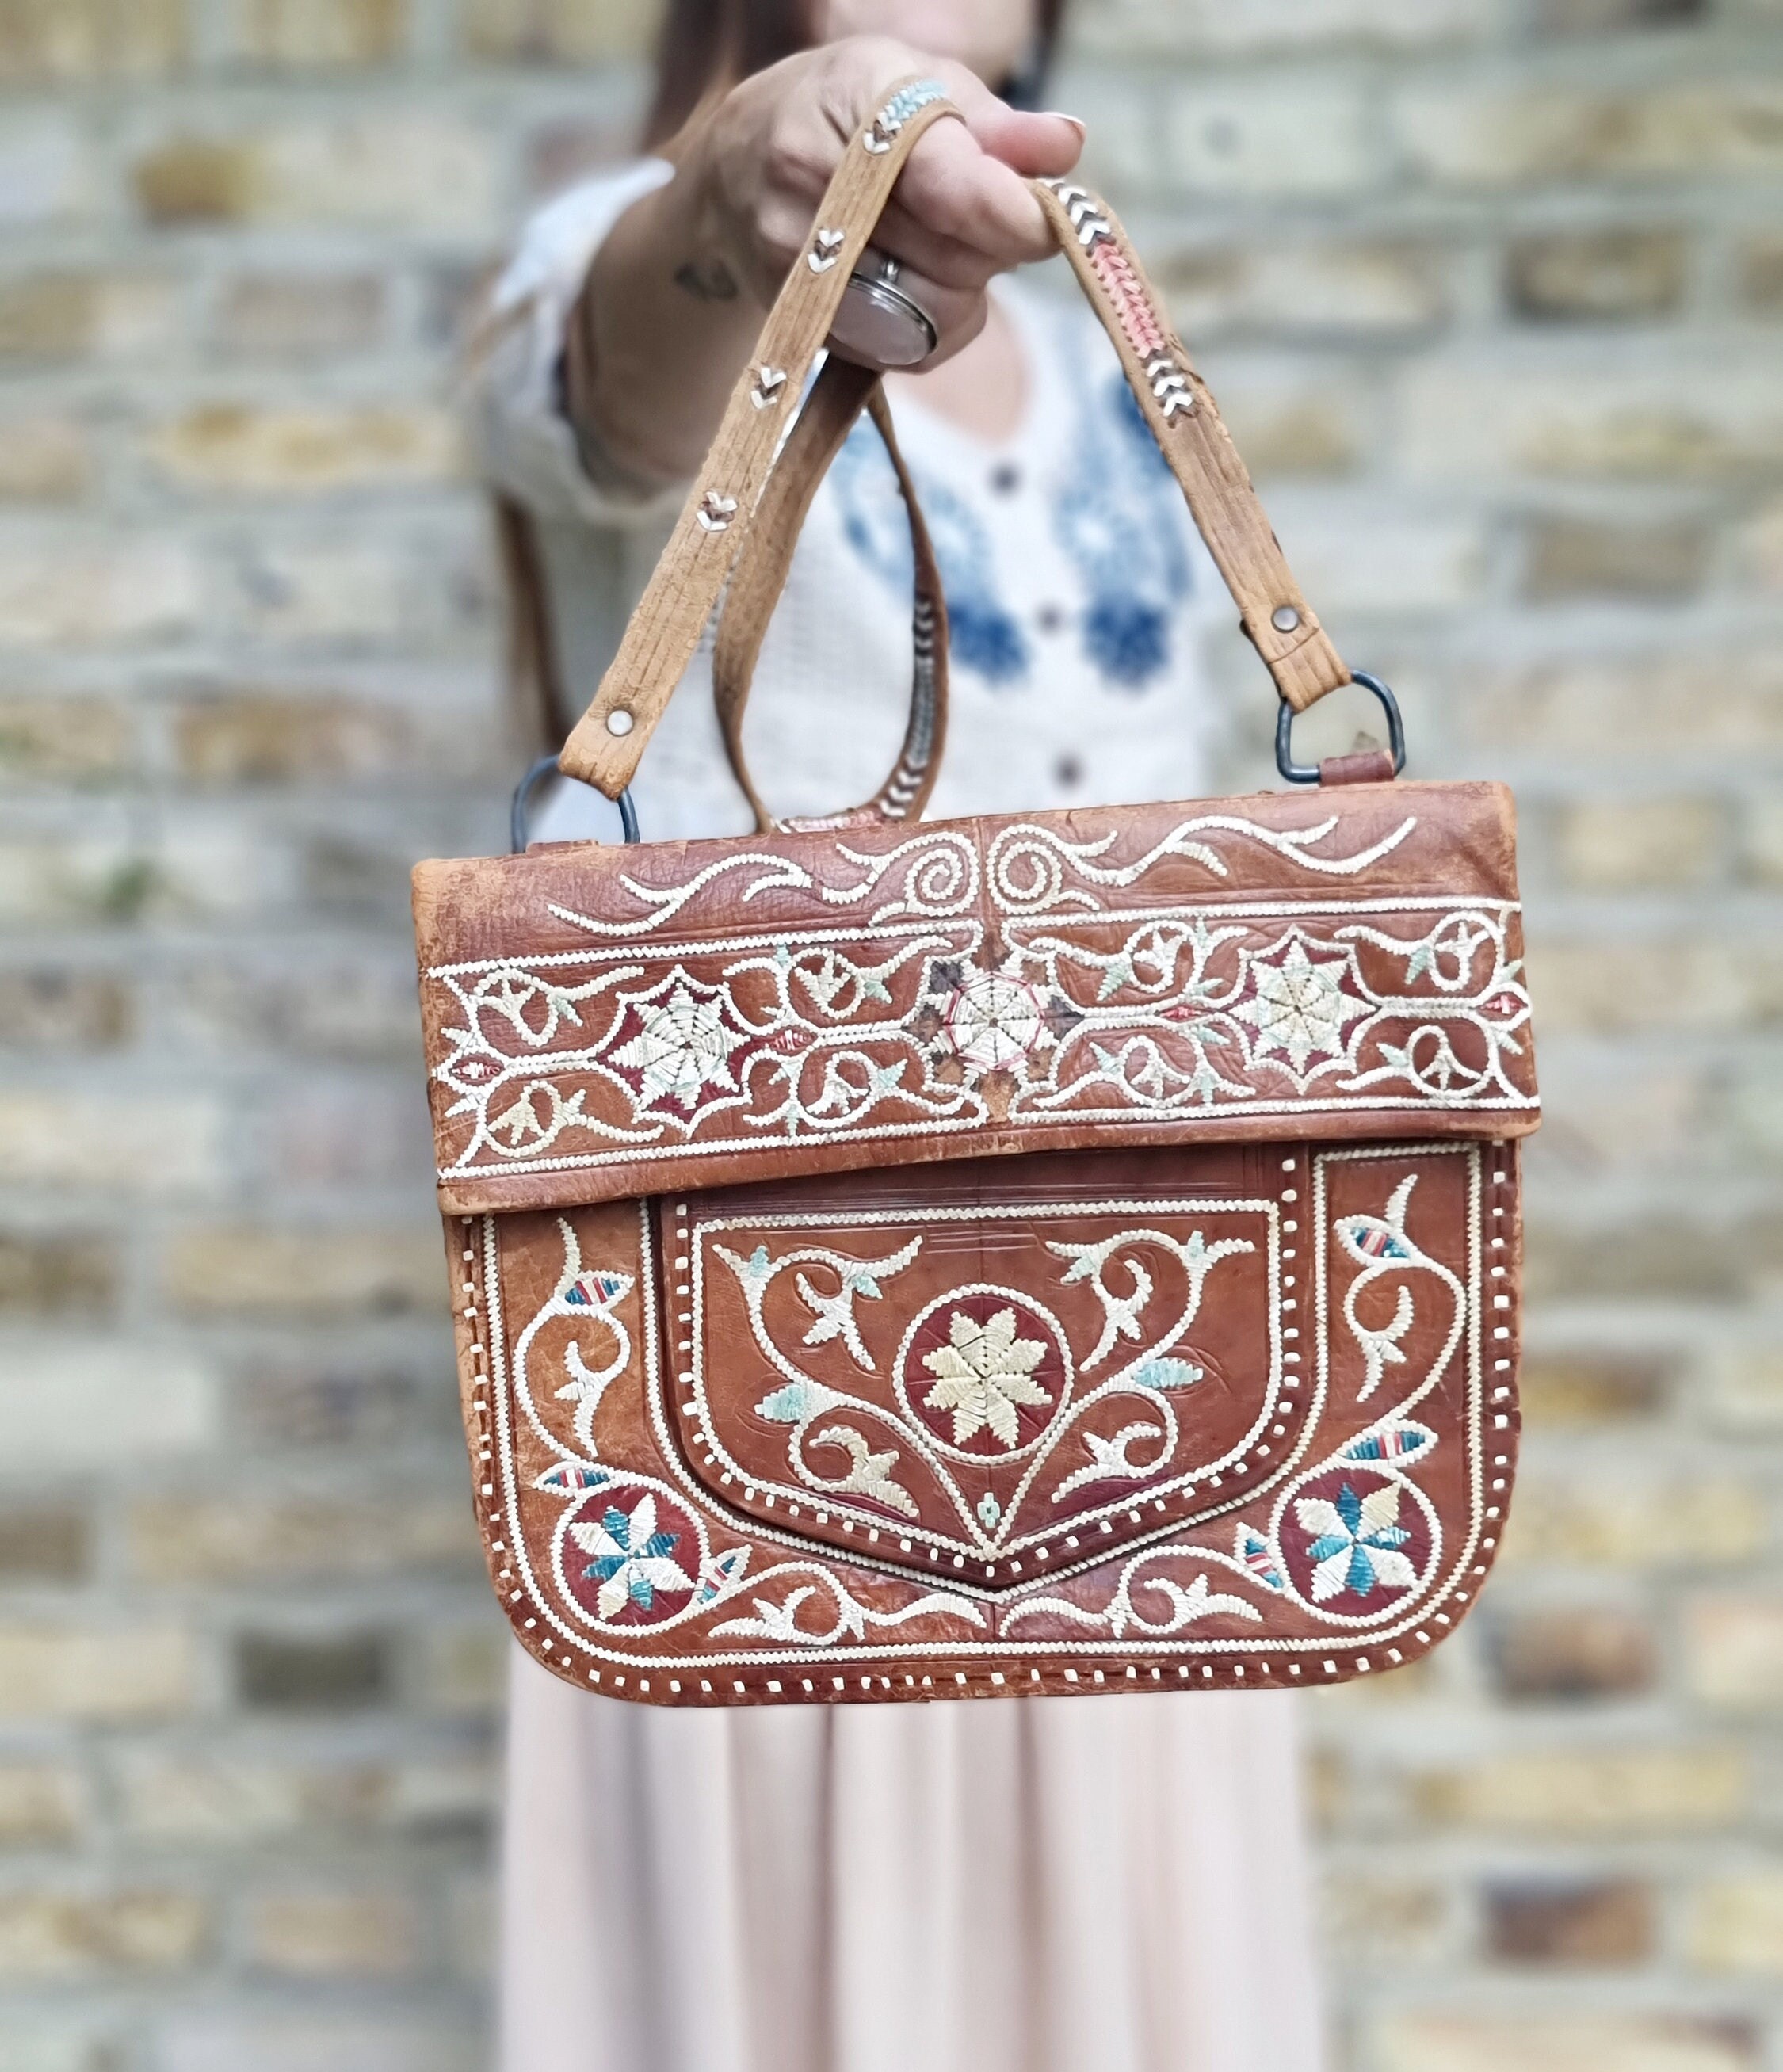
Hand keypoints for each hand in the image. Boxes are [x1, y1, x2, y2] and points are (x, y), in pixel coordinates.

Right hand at [686, 37, 1083, 363]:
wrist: (732, 170)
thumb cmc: (842, 111)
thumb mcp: (915, 80)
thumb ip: (995, 123)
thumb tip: (1065, 147)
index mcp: (854, 109)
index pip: (952, 189)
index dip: (1014, 215)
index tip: (1045, 220)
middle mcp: (814, 192)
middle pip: (953, 260)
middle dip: (992, 247)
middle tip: (984, 218)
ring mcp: (803, 270)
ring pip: (934, 315)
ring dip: (966, 291)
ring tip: (947, 248)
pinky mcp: (806, 326)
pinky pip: (908, 351)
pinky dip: (935, 326)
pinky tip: (918, 283)